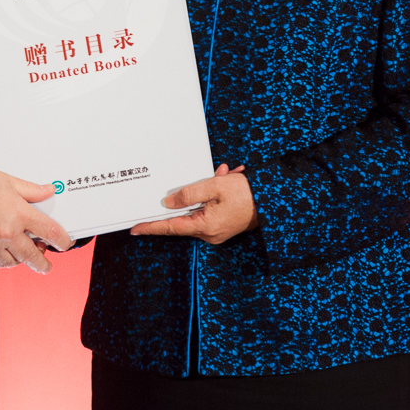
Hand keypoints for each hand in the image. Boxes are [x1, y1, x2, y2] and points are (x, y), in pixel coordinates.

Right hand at [0, 162, 72, 273]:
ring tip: (25, 255)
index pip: (49, 232)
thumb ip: (30, 190)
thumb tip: (47, 191)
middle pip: (33, 256)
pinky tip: (4, 253)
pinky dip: (3, 260)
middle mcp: (7, 234)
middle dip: (43, 263)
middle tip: (46, 264)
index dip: (62, 240)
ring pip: (13, 262)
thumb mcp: (6, 180)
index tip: (64, 243)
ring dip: (22, 261)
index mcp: (18, 214)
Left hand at [129, 164, 259, 245]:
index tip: (135, 228)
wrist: (274, 200)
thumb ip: (189, 194)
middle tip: (210, 178)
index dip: (152, 227)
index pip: (171, 227)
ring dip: (206, 192)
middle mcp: (209, 233)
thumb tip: (169, 203)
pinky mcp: (222, 227)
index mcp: (205, 226)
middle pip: (185, 216)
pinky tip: (226, 181)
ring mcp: (216, 232)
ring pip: (198, 210)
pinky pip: (209, 211)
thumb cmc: (247, 194)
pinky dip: (213, 196)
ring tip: (223, 176)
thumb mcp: (215, 187)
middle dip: (189, 195)